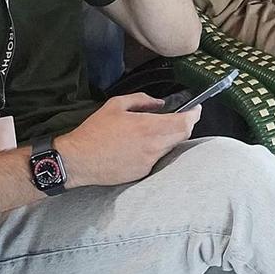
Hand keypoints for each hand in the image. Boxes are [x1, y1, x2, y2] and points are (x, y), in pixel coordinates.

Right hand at [55, 93, 197, 188]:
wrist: (79, 160)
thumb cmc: (95, 131)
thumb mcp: (116, 105)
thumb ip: (142, 100)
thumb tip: (159, 104)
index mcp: (147, 126)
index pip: (184, 122)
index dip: (194, 115)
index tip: (196, 109)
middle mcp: (153, 146)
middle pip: (183, 135)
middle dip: (185, 125)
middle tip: (180, 117)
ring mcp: (149, 162)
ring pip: (170, 147)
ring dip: (169, 138)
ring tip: (153, 131)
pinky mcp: (142, 173)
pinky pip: (157, 159)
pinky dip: (155, 150)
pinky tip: (139, 146)